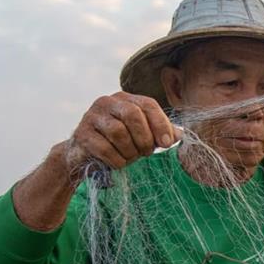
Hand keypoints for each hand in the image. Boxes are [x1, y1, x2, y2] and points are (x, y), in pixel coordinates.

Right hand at [64, 92, 180, 173]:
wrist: (86, 156)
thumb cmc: (120, 144)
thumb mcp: (142, 137)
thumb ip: (162, 133)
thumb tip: (181, 134)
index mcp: (125, 99)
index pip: (148, 104)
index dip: (160, 124)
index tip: (167, 144)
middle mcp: (107, 102)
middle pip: (132, 114)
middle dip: (144, 138)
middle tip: (146, 153)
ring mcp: (92, 116)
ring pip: (118, 132)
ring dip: (129, 151)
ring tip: (130, 158)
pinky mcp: (82, 134)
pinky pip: (104, 148)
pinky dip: (116, 160)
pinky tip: (118, 163)